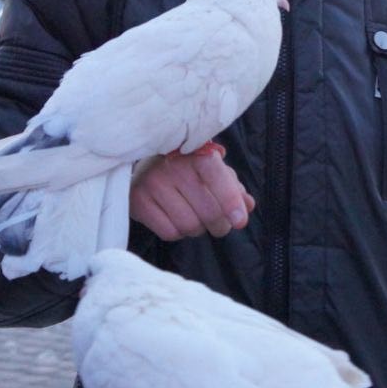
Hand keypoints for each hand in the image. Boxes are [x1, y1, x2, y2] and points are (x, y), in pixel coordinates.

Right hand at [129, 148, 254, 239]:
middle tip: (220, 224)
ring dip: (198, 229)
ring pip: (190, 226)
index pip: (218, 178)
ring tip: (195, 216)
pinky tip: (175, 218)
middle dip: (220, 224)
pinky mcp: (138, 200)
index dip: (231, 202)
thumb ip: (234, 188)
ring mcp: (153, 183)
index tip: (240, 221)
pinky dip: (178, 232)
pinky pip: (170, 233)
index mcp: (197, 154)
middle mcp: (174, 166)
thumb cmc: (190, 170)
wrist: (148, 166)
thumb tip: (248, 205)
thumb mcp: (215, 172)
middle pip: (208, 212)